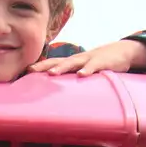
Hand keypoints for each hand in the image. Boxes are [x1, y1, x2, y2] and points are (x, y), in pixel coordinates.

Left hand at [28, 39, 145, 76]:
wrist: (121, 51)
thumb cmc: (98, 64)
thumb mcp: (83, 70)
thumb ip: (72, 80)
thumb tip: (57, 94)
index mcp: (71, 62)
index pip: (52, 63)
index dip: (39, 67)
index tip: (25, 72)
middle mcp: (77, 59)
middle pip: (58, 61)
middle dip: (44, 66)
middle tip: (31, 71)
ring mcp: (89, 59)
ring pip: (73, 63)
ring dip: (62, 68)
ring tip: (52, 74)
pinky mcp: (102, 63)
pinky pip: (94, 67)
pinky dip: (88, 70)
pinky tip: (82, 76)